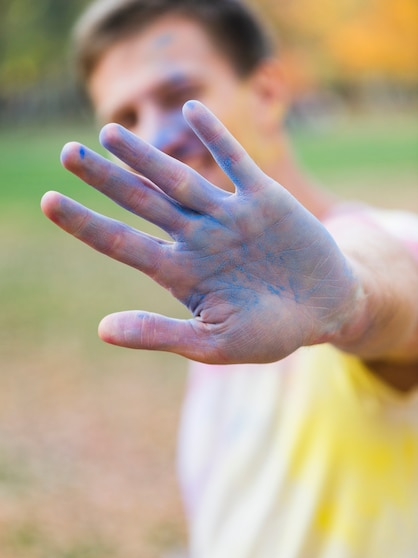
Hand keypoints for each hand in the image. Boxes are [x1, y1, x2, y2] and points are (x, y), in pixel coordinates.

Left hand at [41, 101, 359, 363]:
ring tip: (109, 132)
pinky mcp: (263, 199)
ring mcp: (228, 216)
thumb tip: (102, 330)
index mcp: (182, 273)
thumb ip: (160, 333)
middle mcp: (198, 238)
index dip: (86, 223)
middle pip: (143, 201)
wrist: (324, 308)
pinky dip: (215, 137)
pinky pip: (235, 161)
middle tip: (67, 153)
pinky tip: (190, 111)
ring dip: (146, 155)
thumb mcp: (214, 343)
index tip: (49, 201)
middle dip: (106, 178)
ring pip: (179, 178)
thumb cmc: (270, 334)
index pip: (123, 243)